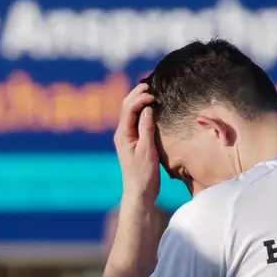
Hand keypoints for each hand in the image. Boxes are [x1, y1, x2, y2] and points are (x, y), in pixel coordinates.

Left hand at [113, 82, 160, 203]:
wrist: (139, 193)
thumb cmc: (143, 174)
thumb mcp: (147, 150)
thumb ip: (146, 129)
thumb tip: (147, 109)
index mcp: (123, 134)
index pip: (129, 108)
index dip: (140, 98)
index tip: (154, 96)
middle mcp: (123, 133)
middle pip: (127, 107)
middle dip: (137, 94)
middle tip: (150, 84)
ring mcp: (128, 137)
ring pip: (131, 113)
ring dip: (139, 101)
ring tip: (151, 91)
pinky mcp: (135, 142)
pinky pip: (137, 121)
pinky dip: (143, 111)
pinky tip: (153, 108)